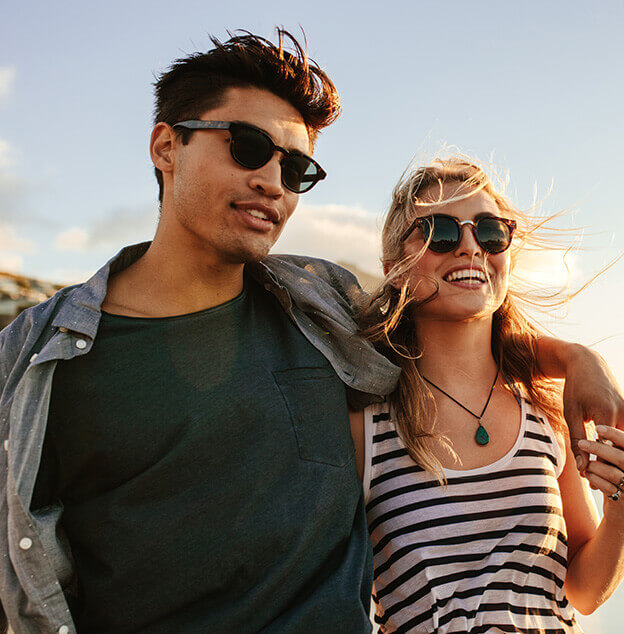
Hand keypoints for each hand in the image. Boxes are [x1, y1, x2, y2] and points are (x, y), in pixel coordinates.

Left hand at [562, 345, 623, 470]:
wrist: (588, 365)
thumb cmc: (575, 388)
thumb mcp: (571, 413)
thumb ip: (577, 439)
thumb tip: (582, 466)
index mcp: (606, 413)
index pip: (606, 449)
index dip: (598, 467)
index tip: (589, 481)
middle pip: (621, 449)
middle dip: (609, 466)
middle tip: (595, 481)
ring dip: (616, 458)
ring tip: (601, 473)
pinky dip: (619, 447)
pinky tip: (609, 458)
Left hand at [578, 426, 623, 520]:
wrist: (622, 513)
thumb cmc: (619, 481)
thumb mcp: (618, 464)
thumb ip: (614, 451)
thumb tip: (599, 434)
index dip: (616, 435)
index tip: (598, 428)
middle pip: (622, 458)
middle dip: (600, 449)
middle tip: (581, 442)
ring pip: (613, 473)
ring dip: (594, 466)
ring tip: (584, 464)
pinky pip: (607, 487)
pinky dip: (594, 479)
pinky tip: (587, 475)